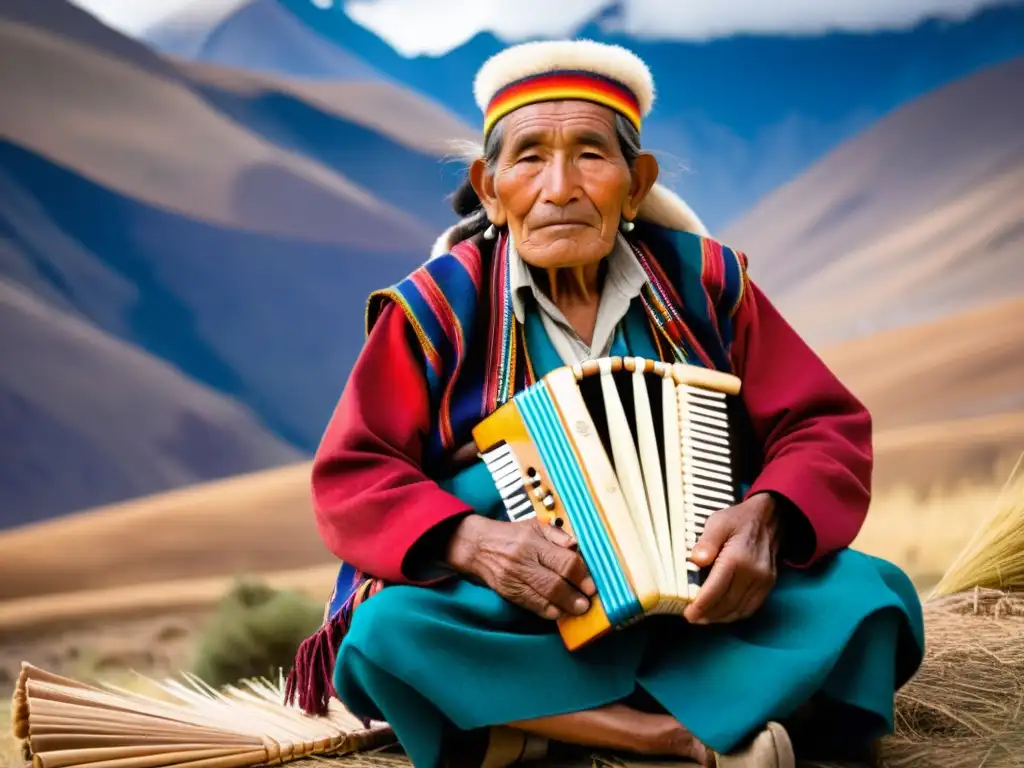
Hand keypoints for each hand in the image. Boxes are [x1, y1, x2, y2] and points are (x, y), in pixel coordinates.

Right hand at [445, 515, 596, 619]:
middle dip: (575, 596)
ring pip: (543, 597)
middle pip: (555, 583)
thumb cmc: (510, 534)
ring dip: (564, 607)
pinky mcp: (507, 591)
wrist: (476, 545)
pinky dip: (547, 611)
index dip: (581, 576)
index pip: (564, 561)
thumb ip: (557, 535)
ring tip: (577, 611)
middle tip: (587, 603)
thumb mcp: (535, 525)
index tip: (591, 586)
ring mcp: (514, 577)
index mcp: (533, 541)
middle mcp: (523, 560)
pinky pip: (530, 604)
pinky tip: (558, 613)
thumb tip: (577, 546)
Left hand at [683, 493, 780, 624]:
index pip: (716, 590)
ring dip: (721, 618)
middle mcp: (753, 573)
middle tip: (692, 617)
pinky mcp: (768, 585)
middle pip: (727, 604)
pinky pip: (751, 607)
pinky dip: (735, 614)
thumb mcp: (718, 522)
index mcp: (737, 558)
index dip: (701, 606)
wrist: (770, 518)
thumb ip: (706, 542)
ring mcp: (763, 581)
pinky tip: (722, 613)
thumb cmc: (739, 520)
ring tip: (704, 618)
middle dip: (708, 615)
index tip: (688, 614)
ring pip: (739, 610)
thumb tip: (696, 560)